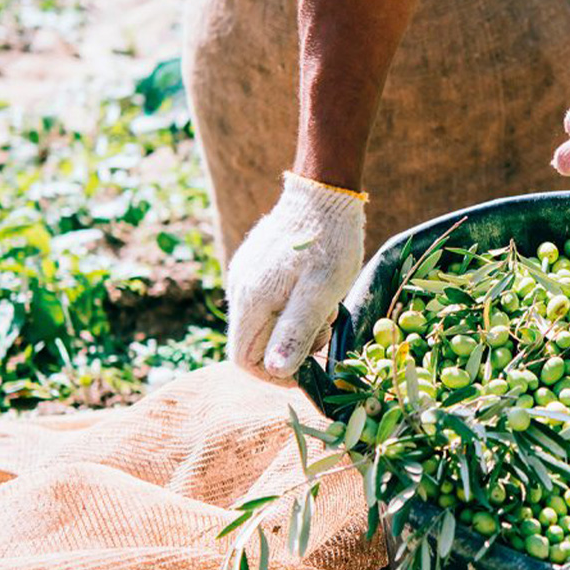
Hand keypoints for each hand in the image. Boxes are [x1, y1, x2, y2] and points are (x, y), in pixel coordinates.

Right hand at [226, 172, 366, 381]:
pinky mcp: (254, 267)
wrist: (324, 195)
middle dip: (288, 350)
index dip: (273, 375)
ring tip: (324, 309)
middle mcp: (240, 289)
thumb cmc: (330, 245)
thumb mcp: (322, 292)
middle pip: (253, 344)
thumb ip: (296, 331)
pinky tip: (315, 294)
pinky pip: (267, 304)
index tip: (307, 370)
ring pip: (262, 324)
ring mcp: (245, 276)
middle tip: (324, 332)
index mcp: (252, 300)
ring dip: (293, 329)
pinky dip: (291, 310)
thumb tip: (275, 370)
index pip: (244, 359)